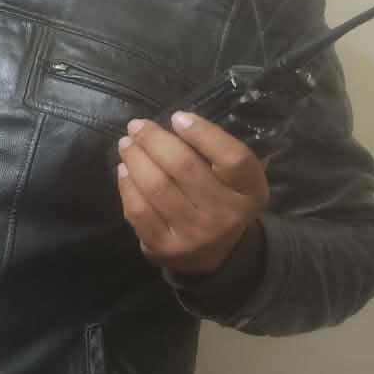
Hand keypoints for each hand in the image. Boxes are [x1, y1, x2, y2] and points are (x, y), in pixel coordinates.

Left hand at [117, 112, 269, 274]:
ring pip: (156, 187)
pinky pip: (138, 210)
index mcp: (250, 192)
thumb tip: (174, 123)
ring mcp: (194, 234)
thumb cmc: (222, 201)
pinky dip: (127, 185)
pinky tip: (124, 170)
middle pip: (184, 168)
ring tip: (126, 143)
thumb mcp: (234, 180)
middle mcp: (225, 215)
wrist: (217, 255)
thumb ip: (215, 153)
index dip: (204, 133)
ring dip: (135, 159)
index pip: (233, 158)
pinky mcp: (164, 247)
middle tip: (136, 126)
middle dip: (154, 140)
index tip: (177, 117)